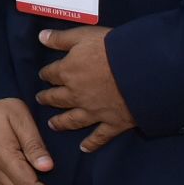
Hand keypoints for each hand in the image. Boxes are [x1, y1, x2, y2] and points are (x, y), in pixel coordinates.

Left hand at [36, 26, 135, 152]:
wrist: (143, 70)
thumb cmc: (113, 48)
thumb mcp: (83, 36)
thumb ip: (61, 39)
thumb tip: (40, 37)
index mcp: (68, 72)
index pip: (51, 74)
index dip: (46, 74)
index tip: (44, 76)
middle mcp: (76, 95)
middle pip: (57, 98)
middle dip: (47, 99)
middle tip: (41, 100)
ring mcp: (94, 111)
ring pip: (72, 120)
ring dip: (61, 123)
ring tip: (53, 125)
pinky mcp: (113, 123)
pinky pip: (99, 136)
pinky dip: (91, 143)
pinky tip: (84, 148)